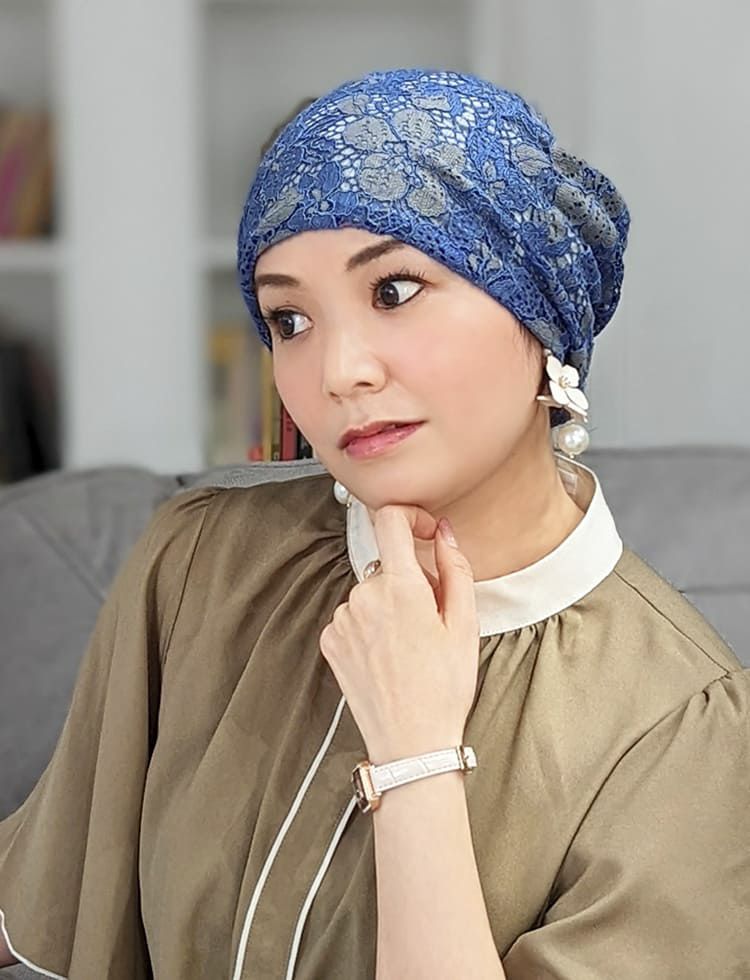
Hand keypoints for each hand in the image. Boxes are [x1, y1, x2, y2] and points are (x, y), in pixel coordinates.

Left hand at [319, 505, 479, 761]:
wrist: (411, 743)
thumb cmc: (444, 688)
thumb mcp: (465, 625)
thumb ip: (454, 568)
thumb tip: (444, 532)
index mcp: (400, 588)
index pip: (390, 519)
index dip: (411, 516)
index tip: (426, 532)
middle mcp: (363, 597)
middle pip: (387, 565)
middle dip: (410, 580)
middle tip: (431, 621)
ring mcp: (342, 619)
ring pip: (370, 592)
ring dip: (390, 606)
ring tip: (410, 647)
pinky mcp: (330, 640)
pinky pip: (353, 616)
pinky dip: (370, 626)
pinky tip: (387, 656)